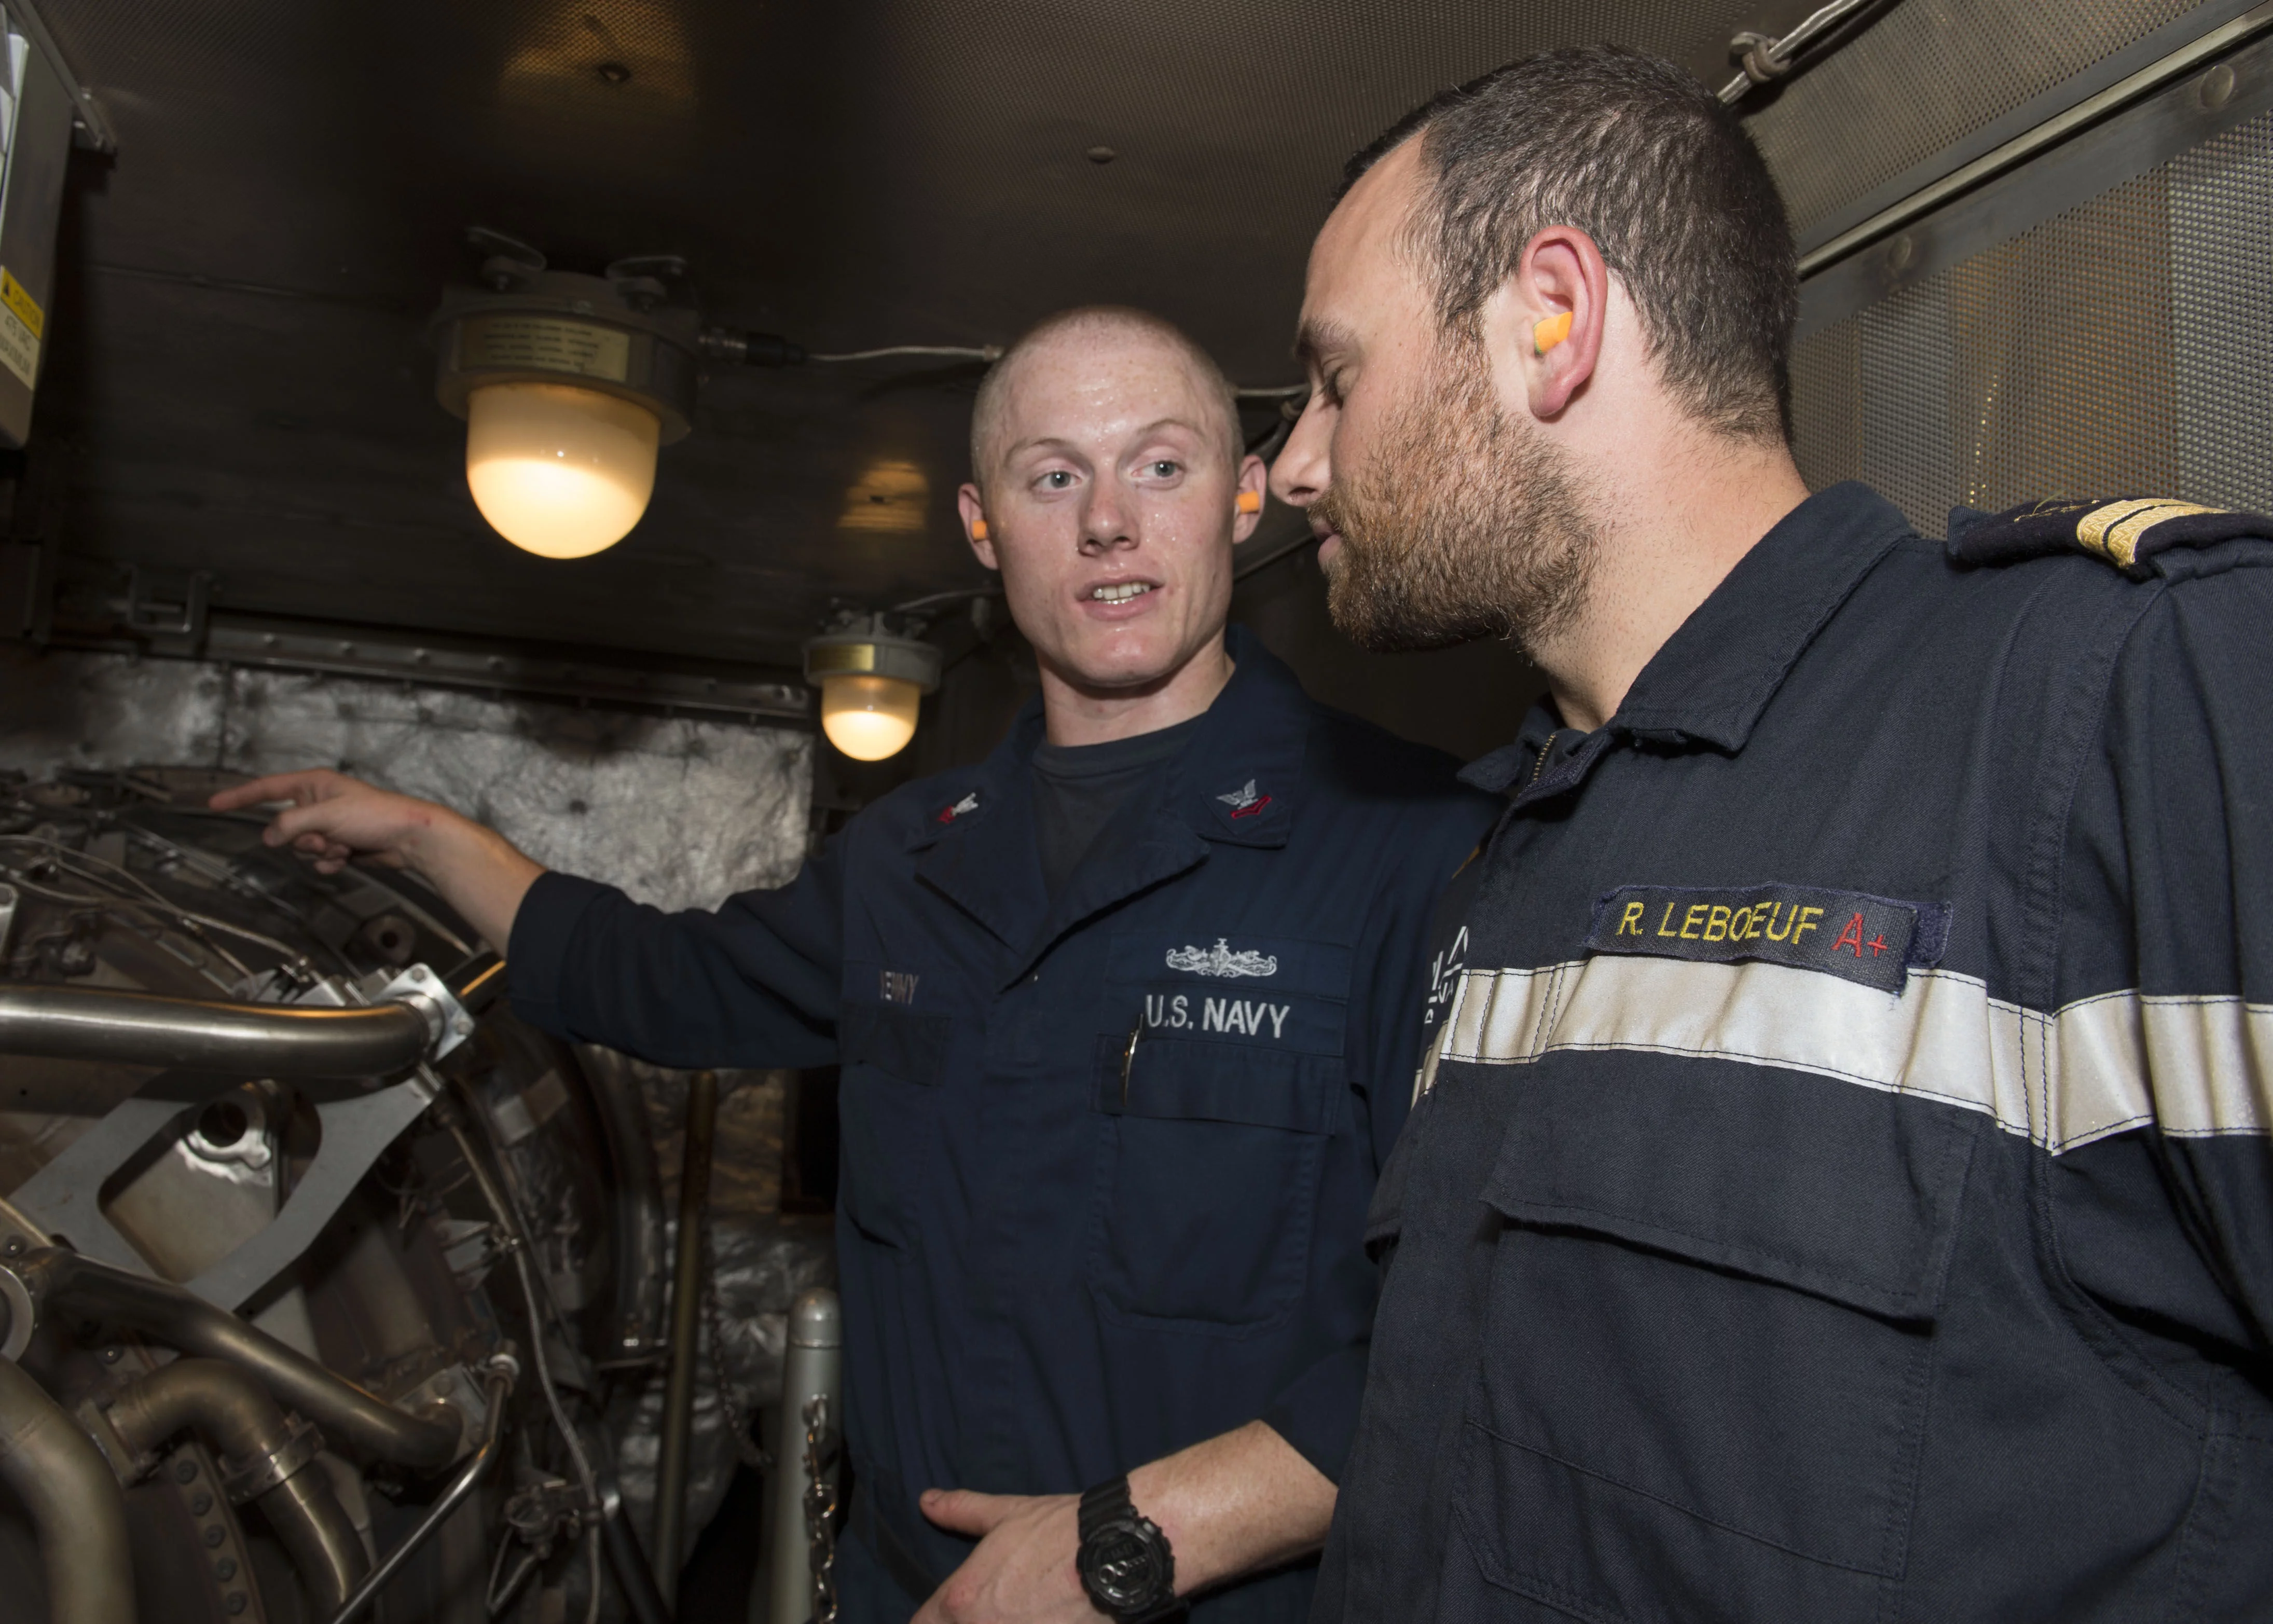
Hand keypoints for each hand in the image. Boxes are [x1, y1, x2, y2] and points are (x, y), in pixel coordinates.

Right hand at [210, 769, 449, 874]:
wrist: (409, 838)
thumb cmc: (377, 816)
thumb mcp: (326, 815)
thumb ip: (290, 824)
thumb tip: (269, 835)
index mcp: (313, 784)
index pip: (266, 788)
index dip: (239, 796)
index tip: (215, 803)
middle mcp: (319, 802)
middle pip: (285, 828)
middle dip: (304, 840)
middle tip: (327, 838)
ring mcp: (329, 825)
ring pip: (302, 847)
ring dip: (320, 852)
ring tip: (344, 845)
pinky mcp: (339, 844)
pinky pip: (319, 860)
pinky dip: (331, 862)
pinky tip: (348, 857)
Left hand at [914, 1488, 1091, 1623]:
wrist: (1114, 1553)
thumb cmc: (1058, 1532)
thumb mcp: (1005, 1514)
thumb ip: (961, 1511)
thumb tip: (927, 1501)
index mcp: (960, 1600)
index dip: (932, 1618)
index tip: (948, 1612)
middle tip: (988, 1612)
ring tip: (1018, 1615)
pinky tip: (1040, 1622)